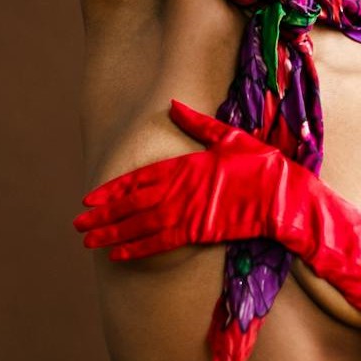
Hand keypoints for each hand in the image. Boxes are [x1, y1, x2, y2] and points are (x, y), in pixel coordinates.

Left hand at [73, 99, 295, 260]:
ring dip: (112, 234)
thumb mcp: (229, 136)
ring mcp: (187, 212)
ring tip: (89, 242)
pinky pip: (160, 243)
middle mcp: (179, 189)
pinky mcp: (198, 232)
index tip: (89, 199)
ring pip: (139, 225)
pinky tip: (118, 255)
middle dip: (103, 215)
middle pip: (131, 204)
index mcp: (185, 164)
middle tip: (78, 225)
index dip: (111, 190)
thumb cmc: (260, 164)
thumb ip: (198, 124)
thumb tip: (174, 105)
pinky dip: (137, 249)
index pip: (138, 178)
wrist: (283, 196)